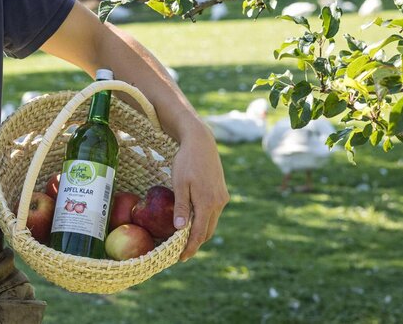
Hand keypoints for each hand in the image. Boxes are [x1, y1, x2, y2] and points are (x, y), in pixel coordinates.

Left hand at [170, 117, 228, 261]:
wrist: (201, 142)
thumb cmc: (186, 161)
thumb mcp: (179, 183)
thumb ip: (181, 206)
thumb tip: (180, 229)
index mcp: (207, 202)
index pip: (199, 233)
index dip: (190, 248)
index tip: (180, 258)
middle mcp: (218, 203)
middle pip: (207, 232)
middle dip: (195, 244)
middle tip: (181, 253)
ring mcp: (222, 198)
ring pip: (211, 223)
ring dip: (200, 233)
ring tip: (185, 240)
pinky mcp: (222, 193)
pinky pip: (213, 213)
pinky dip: (204, 221)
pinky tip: (194, 222)